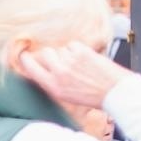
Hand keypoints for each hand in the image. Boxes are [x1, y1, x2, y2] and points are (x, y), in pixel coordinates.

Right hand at [16, 42, 131, 108]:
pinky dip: (77, 50)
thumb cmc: (92, 95)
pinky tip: (85, 60)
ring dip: (66, 54)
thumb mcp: (65, 95)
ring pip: (60, 49)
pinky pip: (72, 45)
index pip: (30, 67)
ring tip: (79, 65)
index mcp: (53, 86)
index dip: (26, 59)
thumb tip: (39, 67)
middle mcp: (59, 72)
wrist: (115, 92)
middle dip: (50, 55)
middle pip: (44, 53)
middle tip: (60, 60)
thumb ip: (51, 81)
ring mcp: (70, 60)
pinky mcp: (82, 52)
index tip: (25, 54)